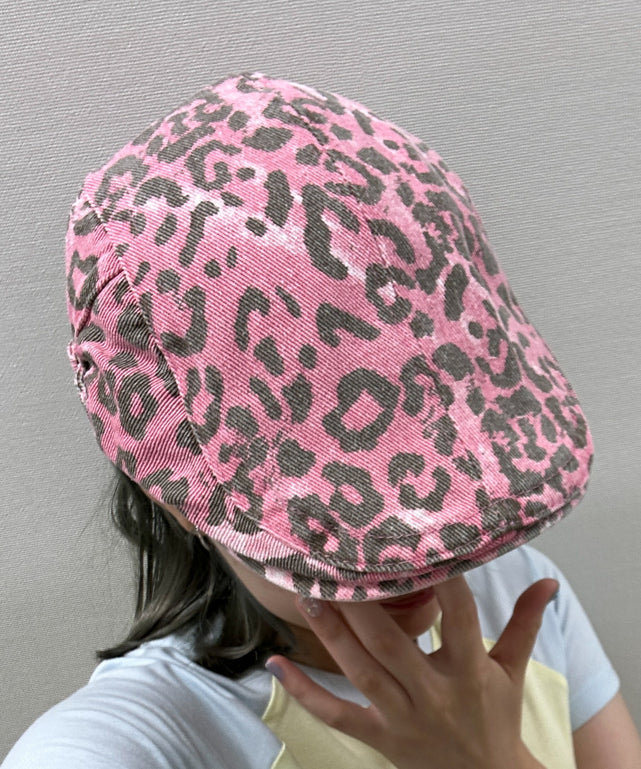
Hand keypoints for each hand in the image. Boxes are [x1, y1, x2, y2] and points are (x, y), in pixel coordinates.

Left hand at [265, 575, 556, 768]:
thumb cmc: (497, 717)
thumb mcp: (513, 669)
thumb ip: (525, 623)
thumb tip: (548, 582)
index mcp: (469, 670)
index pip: (457, 617)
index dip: (442, 581)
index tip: (419, 545)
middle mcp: (433, 692)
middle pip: (391, 644)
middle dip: (361, 607)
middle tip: (335, 568)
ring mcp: (401, 717)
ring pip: (360, 671)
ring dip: (331, 634)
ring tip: (309, 597)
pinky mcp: (379, 735)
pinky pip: (335, 714)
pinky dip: (303, 692)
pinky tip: (276, 665)